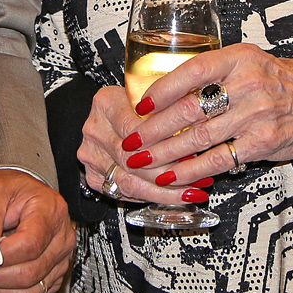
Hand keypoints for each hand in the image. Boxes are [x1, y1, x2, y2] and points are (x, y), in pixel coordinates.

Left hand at [0, 168, 74, 292]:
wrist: (19, 195)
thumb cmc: (8, 190)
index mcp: (51, 210)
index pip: (29, 244)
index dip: (1, 255)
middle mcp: (62, 237)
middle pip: (31, 271)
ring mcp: (61, 260)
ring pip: (31, 291)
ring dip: (1, 289)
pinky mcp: (54, 277)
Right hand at [75, 84, 211, 207]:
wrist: (107, 118)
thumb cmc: (133, 105)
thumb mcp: (148, 94)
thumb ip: (166, 107)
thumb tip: (201, 122)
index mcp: (107, 103)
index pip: (137, 128)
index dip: (165, 143)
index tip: (192, 152)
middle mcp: (96, 130)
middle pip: (133, 160)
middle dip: (169, 173)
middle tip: (197, 178)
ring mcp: (92, 155)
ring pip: (130, 182)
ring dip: (164, 192)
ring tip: (190, 192)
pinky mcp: (94, 176)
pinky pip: (124, 193)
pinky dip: (151, 197)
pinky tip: (171, 197)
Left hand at [120, 46, 292, 181]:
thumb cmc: (292, 84)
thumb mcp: (255, 63)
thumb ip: (220, 74)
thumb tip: (174, 90)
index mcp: (241, 58)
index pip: (192, 71)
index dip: (161, 88)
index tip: (140, 103)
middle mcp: (248, 84)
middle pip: (189, 108)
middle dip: (154, 128)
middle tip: (132, 140)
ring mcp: (256, 115)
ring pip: (199, 136)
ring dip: (165, 153)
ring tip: (143, 161)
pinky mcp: (263, 143)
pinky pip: (219, 159)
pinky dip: (192, 170)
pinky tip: (174, 176)